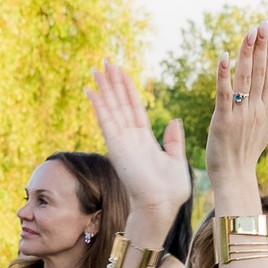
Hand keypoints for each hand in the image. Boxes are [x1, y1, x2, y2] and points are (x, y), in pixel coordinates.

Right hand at [84, 65, 192, 222]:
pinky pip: (106, 121)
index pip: (134, 107)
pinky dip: (99, 105)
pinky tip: (91, 90)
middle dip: (112, 82)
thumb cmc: (170, 191)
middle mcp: (130, 137)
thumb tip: (174, 120)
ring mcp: (122, 141)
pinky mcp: (117, 147)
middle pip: (120, 103)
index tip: (121, 71)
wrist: (162, 206)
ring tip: (96, 68)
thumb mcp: (177, 159)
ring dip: (104, 88)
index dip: (127, 88)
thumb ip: (173, 140)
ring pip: (111, 108)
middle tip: (104, 61)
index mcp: (145, 139)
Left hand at [204, 27, 267, 210]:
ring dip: (247, 55)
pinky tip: (223, 57)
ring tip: (248, 33)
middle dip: (260, 46)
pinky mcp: (222, 120)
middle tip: (261, 23)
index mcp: (265, 107)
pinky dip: (223, 75)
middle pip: (260, 72)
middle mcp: (255, 108)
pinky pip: (224, 94)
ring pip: (245, 79)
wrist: (235, 176)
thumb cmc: (248, 150)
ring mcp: (240, 114)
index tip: (267, 29)